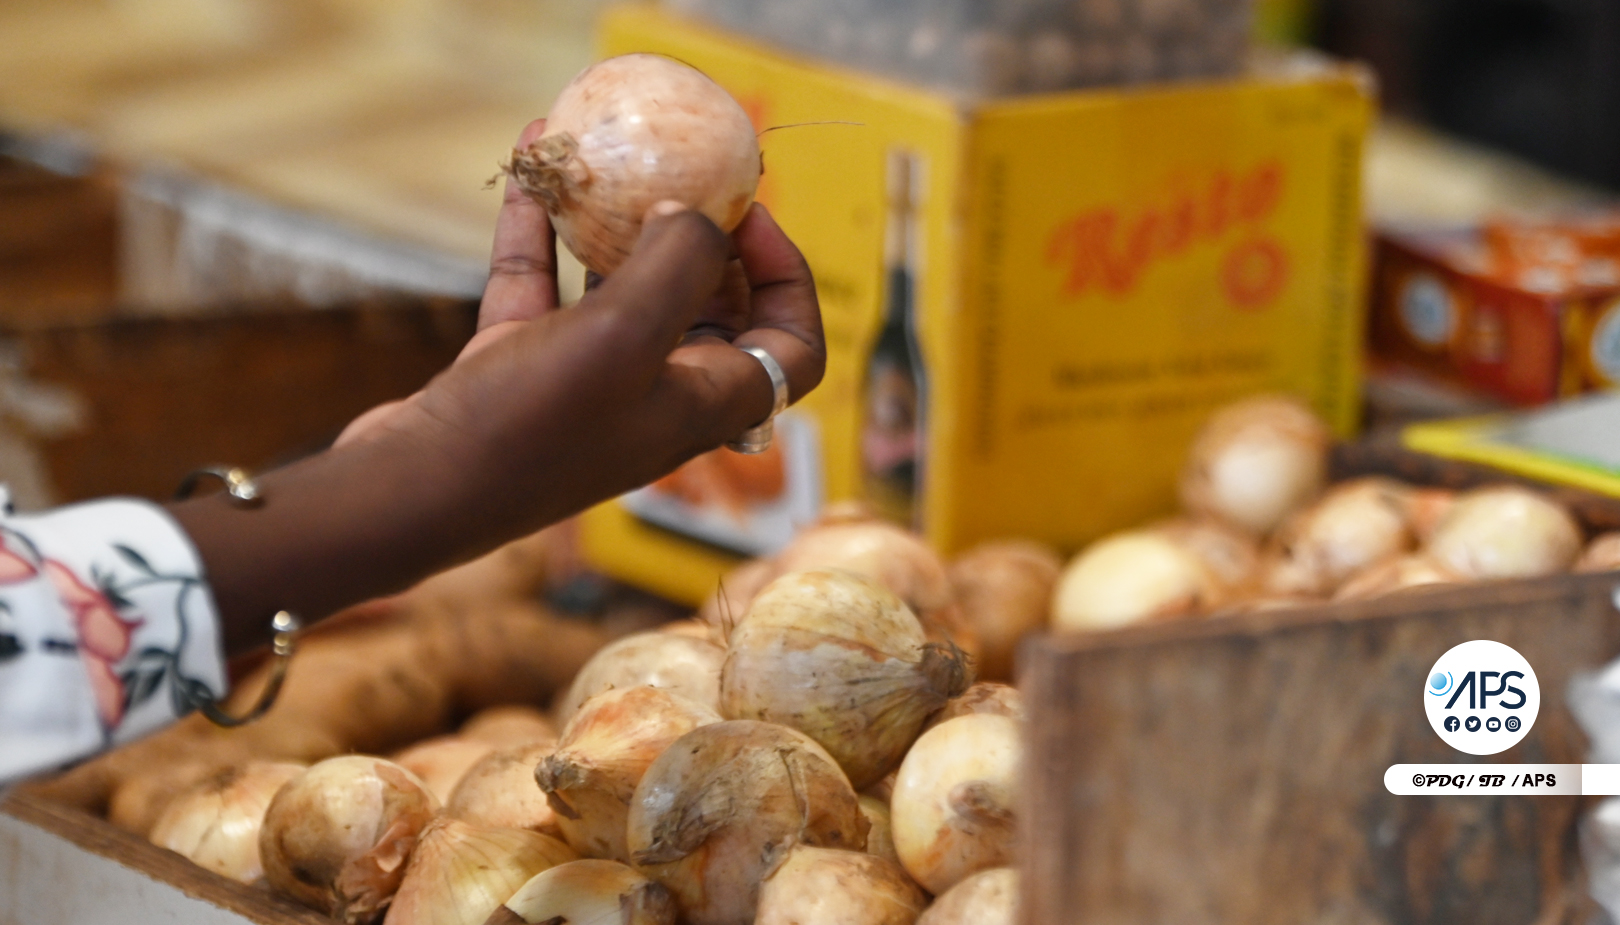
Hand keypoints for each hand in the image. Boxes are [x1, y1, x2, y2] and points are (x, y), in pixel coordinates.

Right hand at [174, 119, 823, 654]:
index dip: (790, 282)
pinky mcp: (519, 371)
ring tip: (605, 156)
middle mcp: (655, 399)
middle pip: (713, 314)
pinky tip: (525, 167)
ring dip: (616, 225)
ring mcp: (586, 387)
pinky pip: (544, 289)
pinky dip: (541, 232)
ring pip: (622, 293)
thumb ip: (678, 263)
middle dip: (705, 241)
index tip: (750, 218)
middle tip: (682, 177)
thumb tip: (698, 215)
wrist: (410, 493)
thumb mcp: (624, 333)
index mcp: (703, 405)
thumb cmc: (530, 425)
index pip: (792, 352)